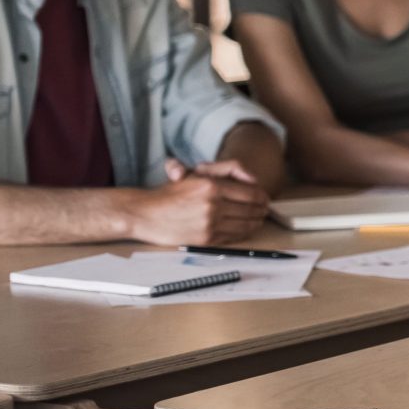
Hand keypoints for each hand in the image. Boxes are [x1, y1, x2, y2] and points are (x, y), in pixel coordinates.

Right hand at [119, 159, 270, 244]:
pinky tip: (243, 228)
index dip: (262, 196)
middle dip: (262, 209)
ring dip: (256, 222)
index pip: (252, 192)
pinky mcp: (206, 240)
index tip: (264, 198)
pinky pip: (233, 236)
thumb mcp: (196, 173)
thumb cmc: (170, 193)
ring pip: (247, 224)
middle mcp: (212, 204)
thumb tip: (253, 178)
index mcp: (211, 185)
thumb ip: (227, 169)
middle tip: (264, 209)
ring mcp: (209, 223)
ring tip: (257, 219)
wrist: (143, 214)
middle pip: (253, 209)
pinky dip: (242, 232)